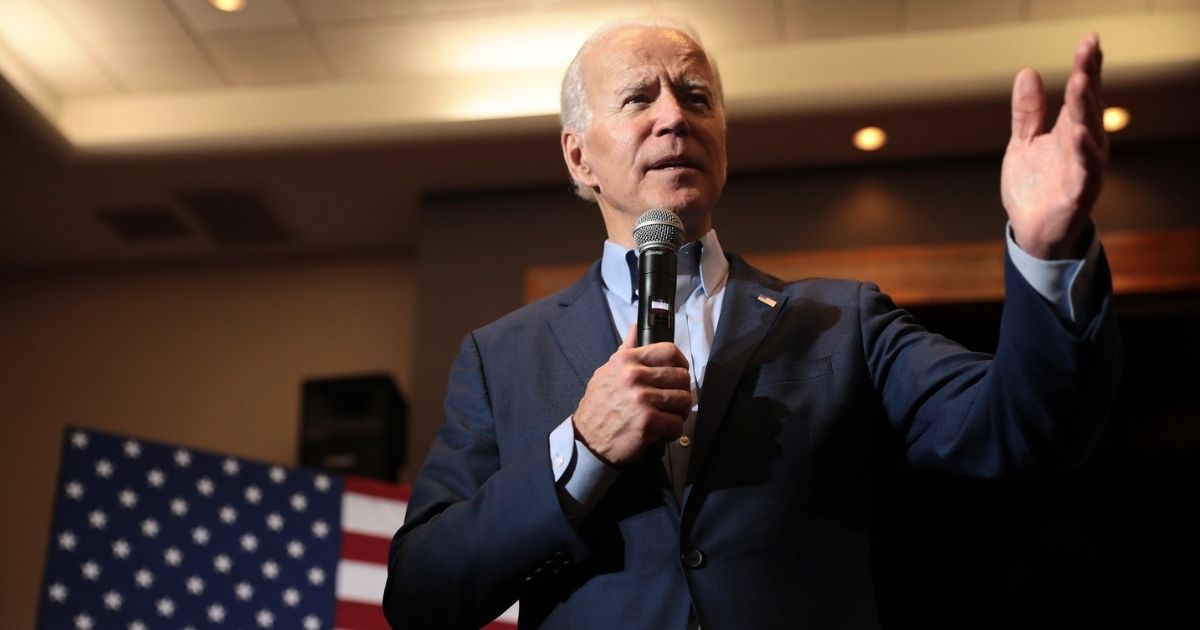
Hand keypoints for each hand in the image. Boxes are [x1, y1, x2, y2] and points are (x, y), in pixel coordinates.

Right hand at [572, 326, 692, 465]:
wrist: (586, 439)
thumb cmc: (598, 406)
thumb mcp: (607, 372)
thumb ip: (626, 351)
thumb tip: (635, 328)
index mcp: (627, 360)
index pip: (669, 351)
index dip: (681, 363)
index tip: (679, 372)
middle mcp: (635, 376)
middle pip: (681, 377)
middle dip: (680, 391)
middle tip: (671, 402)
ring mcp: (643, 399)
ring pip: (684, 400)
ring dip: (679, 412)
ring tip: (667, 417)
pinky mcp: (649, 422)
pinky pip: (677, 423)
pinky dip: (672, 431)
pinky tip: (661, 432)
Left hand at [1001, 33, 1107, 258]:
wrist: (1031, 231)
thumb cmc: (1034, 187)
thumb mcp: (1024, 143)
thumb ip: (1027, 112)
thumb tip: (1027, 72)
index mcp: (1070, 131)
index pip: (1081, 94)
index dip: (1086, 67)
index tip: (1089, 40)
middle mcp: (1082, 146)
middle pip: (1087, 108)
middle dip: (1088, 78)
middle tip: (1087, 51)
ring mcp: (1083, 170)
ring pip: (1089, 135)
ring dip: (1086, 109)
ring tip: (1080, 83)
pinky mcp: (1077, 194)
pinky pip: (1084, 172)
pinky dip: (1083, 154)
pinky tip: (1079, 134)